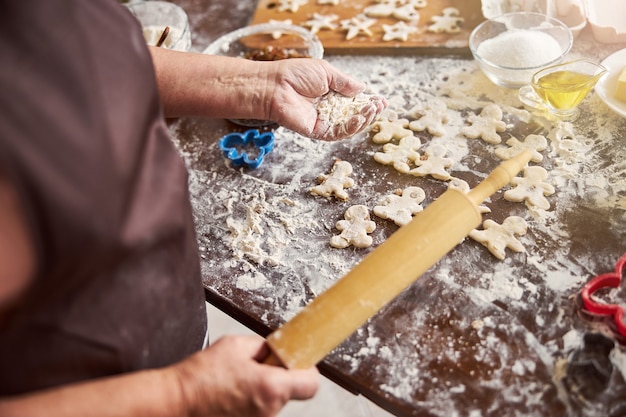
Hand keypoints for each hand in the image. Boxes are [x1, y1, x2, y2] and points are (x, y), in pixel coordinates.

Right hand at [173, 335, 318, 416]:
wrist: (177, 401)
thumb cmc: (202, 374)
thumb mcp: (236, 345)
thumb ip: (263, 347)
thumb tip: (275, 351)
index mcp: (271, 387)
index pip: (311, 383)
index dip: (306, 369)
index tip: (297, 361)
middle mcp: (270, 410)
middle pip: (290, 391)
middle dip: (279, 377)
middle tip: (258, 367)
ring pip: (273, 401)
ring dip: (263, 389)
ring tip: (237, 381)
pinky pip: (259, 410)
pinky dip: (251, 400)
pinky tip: (231, 393)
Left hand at [264, 59, 386, 139]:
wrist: (275, 86)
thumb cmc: (295, 75)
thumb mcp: (326, 72)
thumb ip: (345, 82)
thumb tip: (363, 89)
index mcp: (331, 94)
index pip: (354, 101)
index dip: (368, 101)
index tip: (381, 100)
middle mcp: (328, 109)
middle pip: (354, 115)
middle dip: (370, 111)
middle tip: (380, 106)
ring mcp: (323, 121)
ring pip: (349, 126)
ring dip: (364, 119)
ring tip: (373, 110)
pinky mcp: (317, 132)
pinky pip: (338, 133)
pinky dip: (351, 127)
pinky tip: (360, 118)